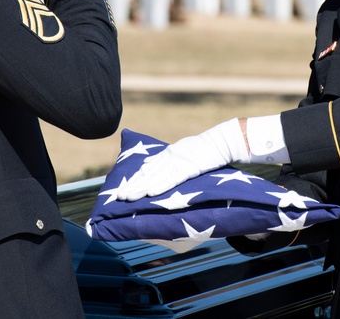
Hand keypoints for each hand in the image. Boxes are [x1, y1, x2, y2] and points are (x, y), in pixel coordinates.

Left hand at [116, 119, 249, 201]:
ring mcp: (178, 162)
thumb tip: (147, 165)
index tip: (122, 188)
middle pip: (148, 174)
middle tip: (119, 196)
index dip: (134, 179)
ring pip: (156, 177)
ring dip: (141, 188)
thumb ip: (164, 159)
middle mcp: (169, 157)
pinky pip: (173, 178)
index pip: (147, 169)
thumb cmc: (203, 148)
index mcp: (167, 154)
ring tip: (129, 197)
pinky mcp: (189, 168)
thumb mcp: (180, 151)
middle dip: (133, 186)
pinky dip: (162, 186)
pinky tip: (151, 193)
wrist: (220, 141)